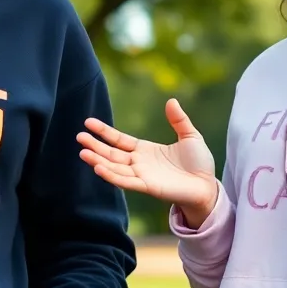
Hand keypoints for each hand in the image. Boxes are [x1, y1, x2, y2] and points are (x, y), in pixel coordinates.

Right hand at [77, 98, 218, 227]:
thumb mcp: (190, 136)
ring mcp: (141, 175)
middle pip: (111, 153)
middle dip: (95, 145)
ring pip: (114, 167)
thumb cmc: (199, 163)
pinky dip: (111, 175)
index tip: (88, 123)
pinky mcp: (146, 187)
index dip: (104, 132)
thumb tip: (171, 100)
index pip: (119, 140)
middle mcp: (138, 163)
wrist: (208, 186)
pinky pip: (125, 181)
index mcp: (144, 150)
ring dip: (97, 160)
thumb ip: (179, 120)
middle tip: (78, 137)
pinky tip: (98, 167)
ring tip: (82, 152)